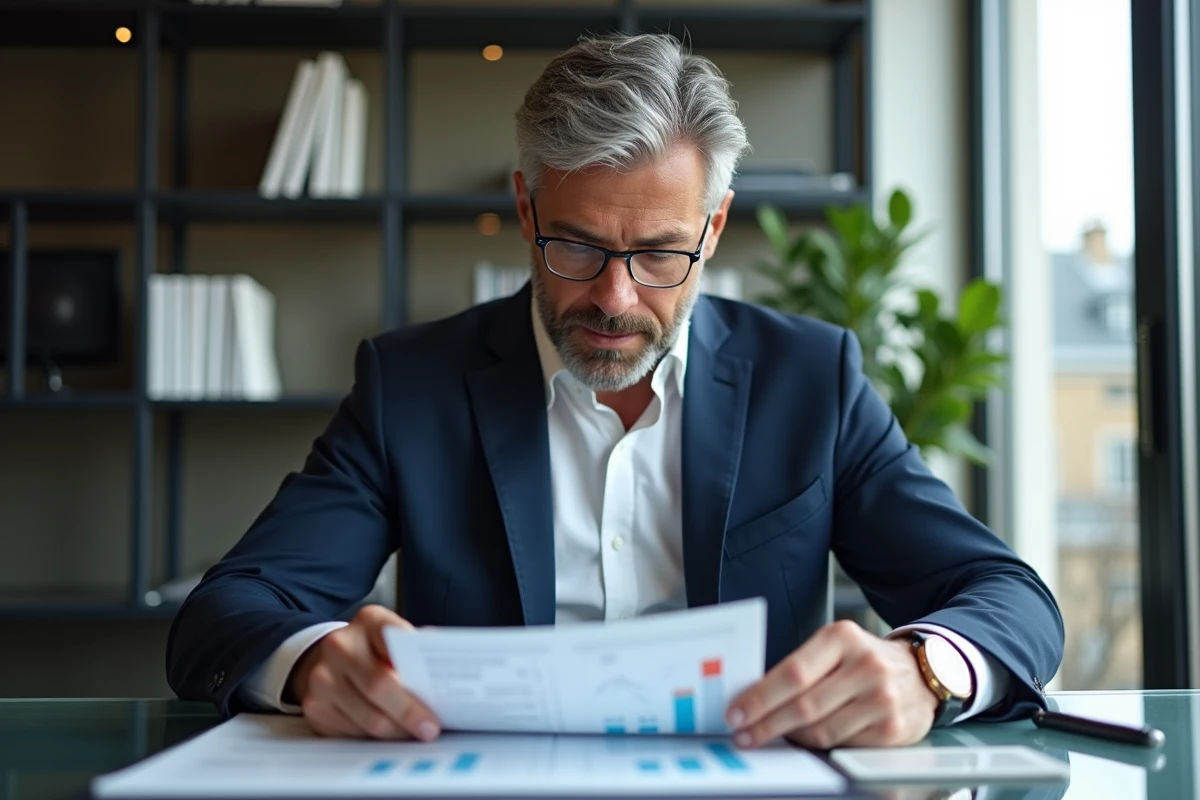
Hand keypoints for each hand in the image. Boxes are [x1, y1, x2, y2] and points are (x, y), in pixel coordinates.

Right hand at [287, 604, 440, 740]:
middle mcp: (340, 645)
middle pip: (379, 685)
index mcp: (369, 621)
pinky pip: (353, 732)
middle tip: (430, 728)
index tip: (436, 690)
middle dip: (409, 711)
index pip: (395, 638)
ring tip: (414, 735)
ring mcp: (322, 677)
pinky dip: (375, 738)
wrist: (322, 659)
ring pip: (367, 716)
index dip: (415, 664)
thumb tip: (448, 671)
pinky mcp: (315, 707)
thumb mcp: (392, 638)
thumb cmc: (371, 650)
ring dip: (396, 731)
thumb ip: (415, 650)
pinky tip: (389, 734)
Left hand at [726, 620, 939, 749]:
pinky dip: (820, 746)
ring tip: (773, 736)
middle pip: (804, 705)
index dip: (760, 697)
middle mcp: (866, 665)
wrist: (920, 672)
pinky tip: (808, 740)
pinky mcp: (893, 728)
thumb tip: (754, 696)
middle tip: (743, 734)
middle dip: (766, 724)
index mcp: (843, 637)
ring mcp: (882, 698)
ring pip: (821, 730)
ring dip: (791, 738)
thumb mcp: (835, 647)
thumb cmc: (864, 660)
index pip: (793, 672)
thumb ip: (801, 667)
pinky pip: (844, 745)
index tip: (736, 712)